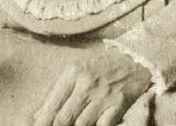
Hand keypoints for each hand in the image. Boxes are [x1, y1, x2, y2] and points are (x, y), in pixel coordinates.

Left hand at [32, 50, 152, 125]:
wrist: (135, 57)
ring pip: (81, 125)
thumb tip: (39, 114)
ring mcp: (103, 95)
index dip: (42, 121)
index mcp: (73, 72)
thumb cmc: (103, 65)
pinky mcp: (118, 104)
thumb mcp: (79, 70)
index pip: (52, 104)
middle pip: (63, 118)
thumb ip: (60, 90)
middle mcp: (86, 83)